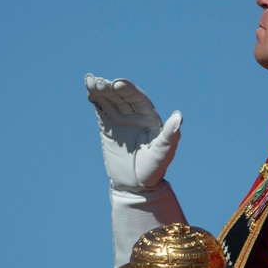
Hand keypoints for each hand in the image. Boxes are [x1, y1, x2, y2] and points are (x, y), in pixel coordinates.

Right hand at [85, 73, 181, 192]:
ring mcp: (121, 119)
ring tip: (90, 81)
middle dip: (111, 88)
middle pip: (122, 97)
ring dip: (100, 91)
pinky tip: (88, 89)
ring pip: (110, 101)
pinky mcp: (108, 126)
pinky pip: (101, 110)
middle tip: (99, 82)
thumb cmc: (153, 170)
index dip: (128, 90)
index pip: (138, 99)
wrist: (135, 186)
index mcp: (150, 117)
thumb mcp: (163, 153)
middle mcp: (135, 115)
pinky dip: (95, 100)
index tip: (117, 84)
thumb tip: (178, 116)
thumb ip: (170, 135)